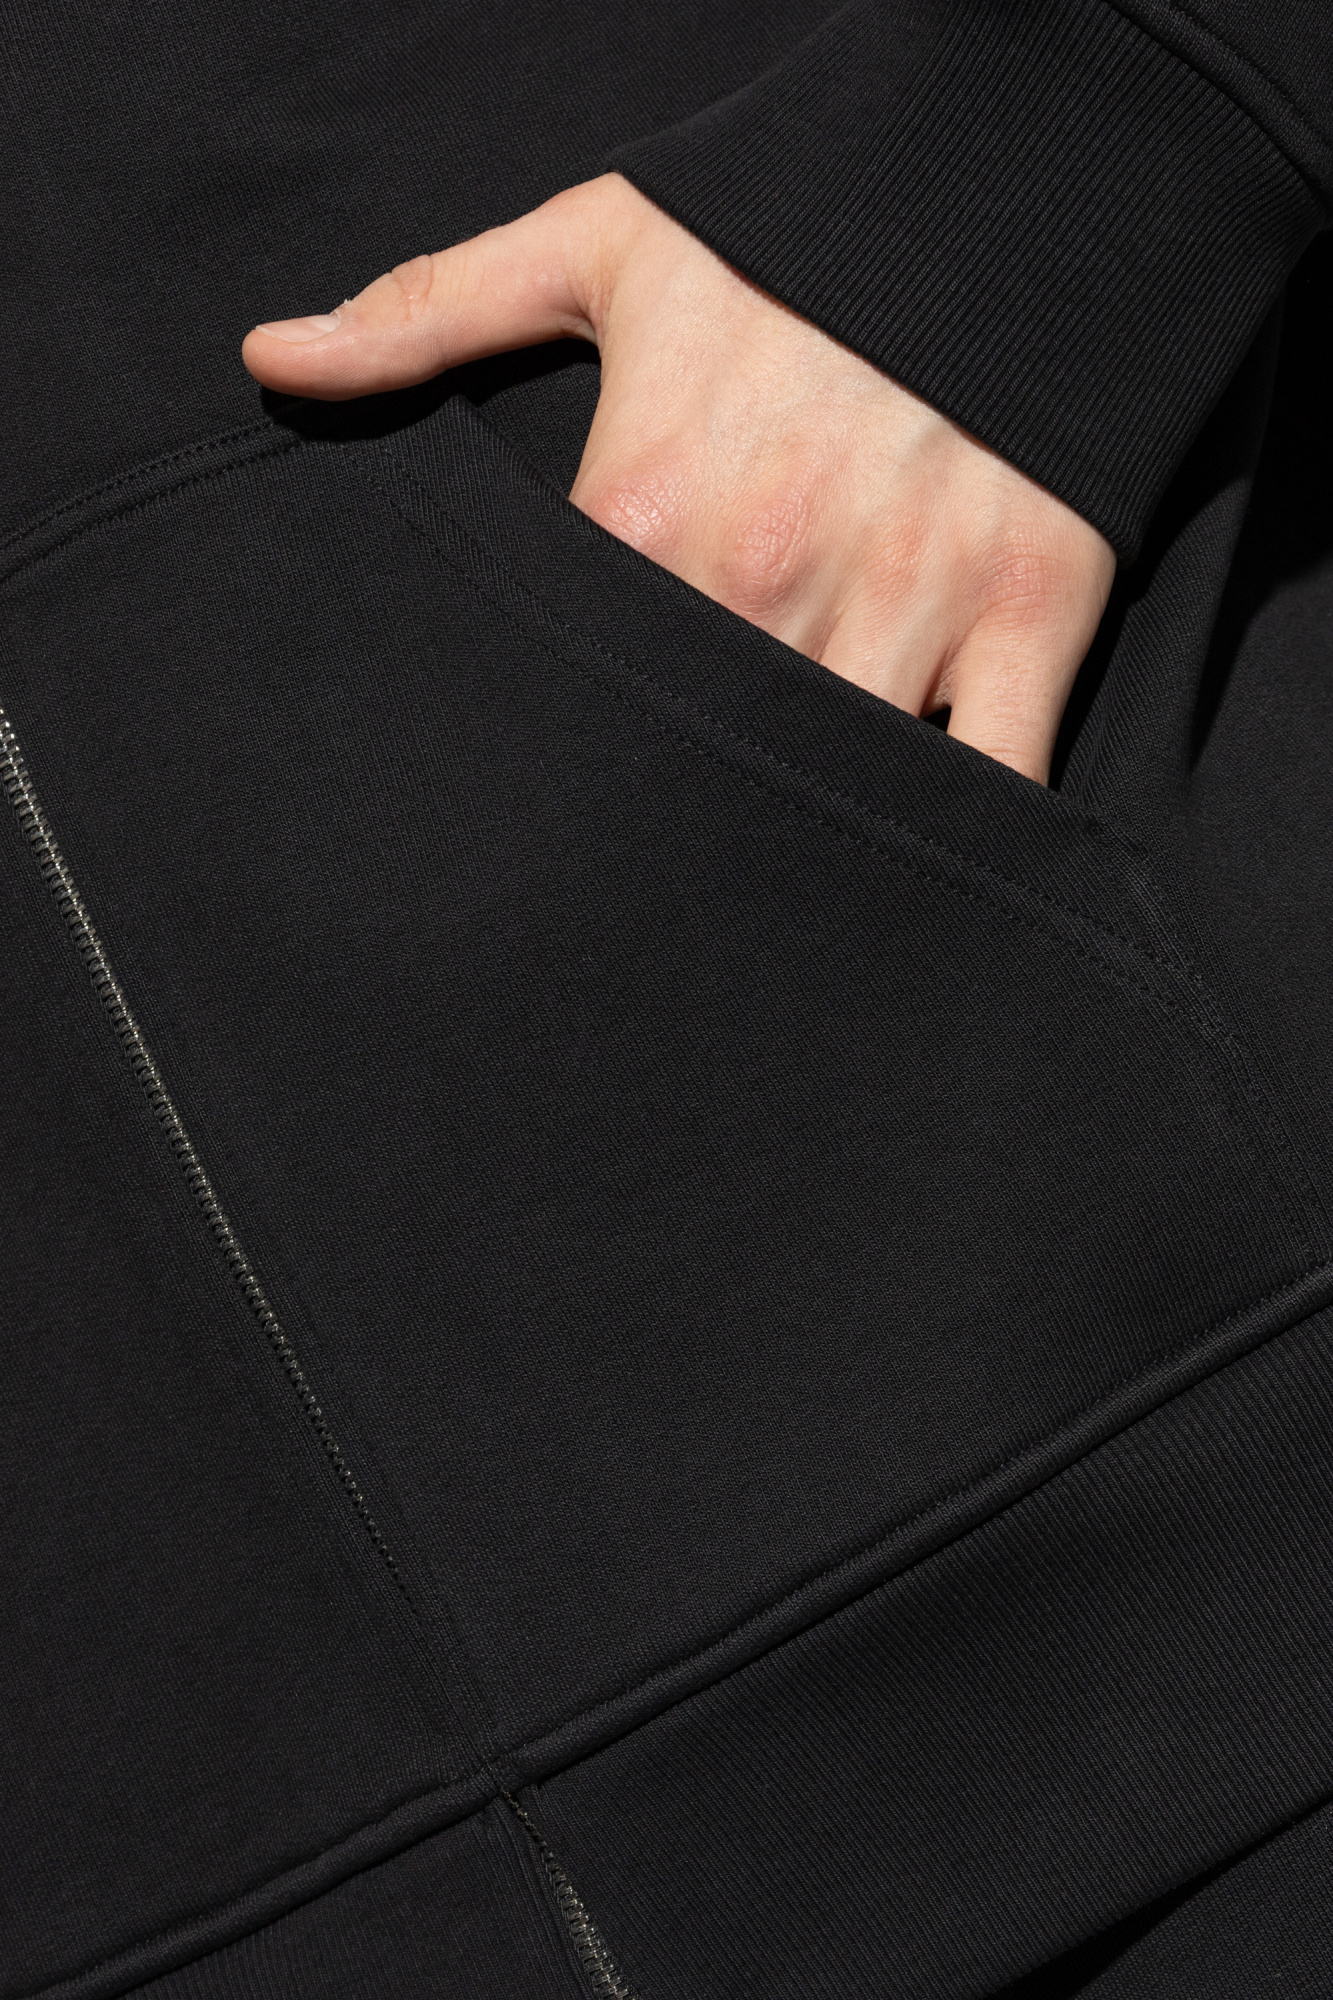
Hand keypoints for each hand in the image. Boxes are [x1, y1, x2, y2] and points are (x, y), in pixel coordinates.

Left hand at [244, 174, 1114, 782]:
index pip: (576, 684)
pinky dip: (957, 839)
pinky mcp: (1031, 618)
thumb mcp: (600, 247)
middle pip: (691, 759)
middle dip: (665, 815)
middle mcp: (774, 579)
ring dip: (786, 840)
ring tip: (746, 882)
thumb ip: (431, 311)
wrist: (1012, 175)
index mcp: (654, 509)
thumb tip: (273, 359)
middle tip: (639, 862)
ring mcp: (910, 608)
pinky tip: (903, 867)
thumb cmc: (792, 234)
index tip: (548, 780)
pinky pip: (994, 782)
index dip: (559, 741)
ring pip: (827, 789)